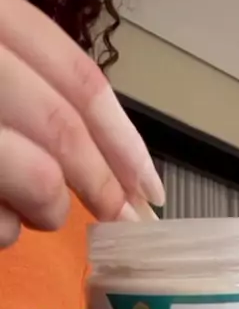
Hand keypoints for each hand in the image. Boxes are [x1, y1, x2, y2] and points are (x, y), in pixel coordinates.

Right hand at [0, 0, 164, 248]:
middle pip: (67, 131)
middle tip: (127, 223)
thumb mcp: (4, 77)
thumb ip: (40, 95)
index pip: (81, 80)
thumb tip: (113, 165)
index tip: (154, 189)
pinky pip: (1, 223)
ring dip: (48, 212)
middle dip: (105, 187)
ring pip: (42, 182)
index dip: (125, 141)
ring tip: (25, 210)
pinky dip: (5, 232)